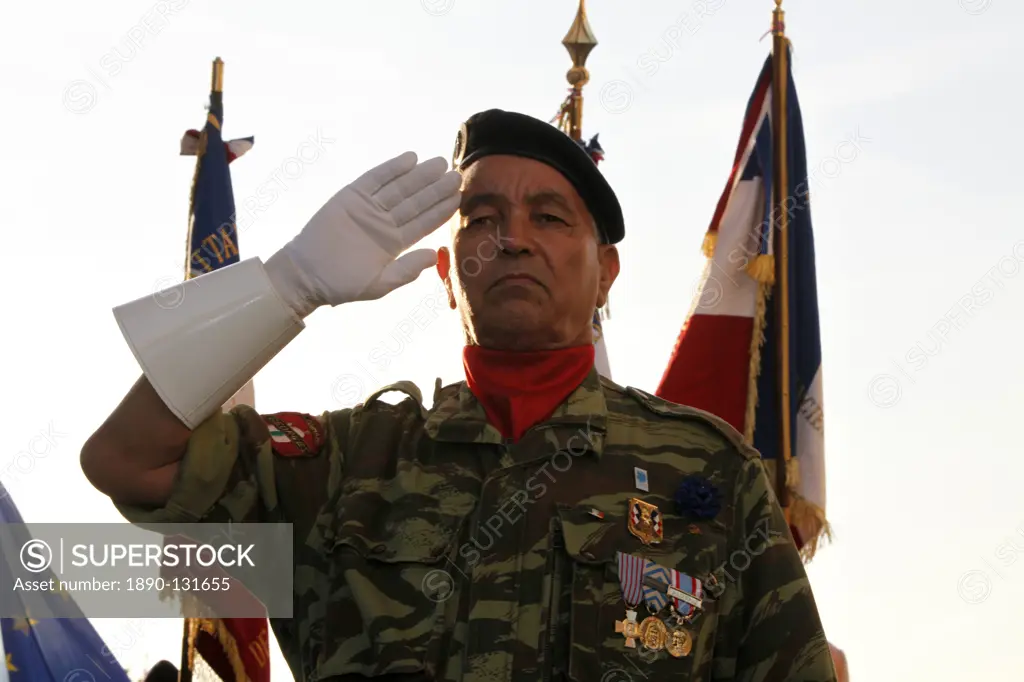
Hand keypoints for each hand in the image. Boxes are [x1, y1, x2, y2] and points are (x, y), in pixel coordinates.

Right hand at [265, 151, 460, 316]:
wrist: (306, 274)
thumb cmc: (341, 284)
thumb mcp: (379, 284)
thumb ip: (406, 270)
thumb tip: (436, 255)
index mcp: (395, 242)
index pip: (424, 223)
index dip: (441, 210)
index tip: (459, 198)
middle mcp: (385, 222)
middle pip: (416, 202)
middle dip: (436, 189)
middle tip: (456, 175)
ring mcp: (369, 207)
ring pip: (400, 188)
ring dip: (420, 176)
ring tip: (439, 164)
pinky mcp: (351, 195)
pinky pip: (375, 179)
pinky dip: (392, 168)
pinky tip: (410, 159)